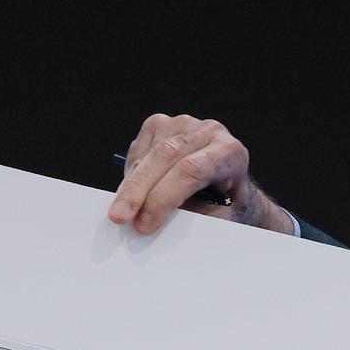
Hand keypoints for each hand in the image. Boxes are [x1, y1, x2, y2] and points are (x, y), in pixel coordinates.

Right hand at [108, 113, 296, 236]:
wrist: (229, 190)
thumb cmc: (224, 208)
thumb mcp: (215, 221)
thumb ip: (189, 220)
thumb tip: (151, 225)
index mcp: (230, 153)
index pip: (192, 169)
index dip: (164, 197)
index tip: (144, 224)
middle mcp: (209, 132)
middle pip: (165, 155)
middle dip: (137, 190)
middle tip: (118, 218)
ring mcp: (184, 124)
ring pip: (149, 153)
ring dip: (132, 184)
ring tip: (125, 212)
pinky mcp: (162, 125)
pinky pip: (138, 150)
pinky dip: (131, 174)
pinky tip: (135, 191)